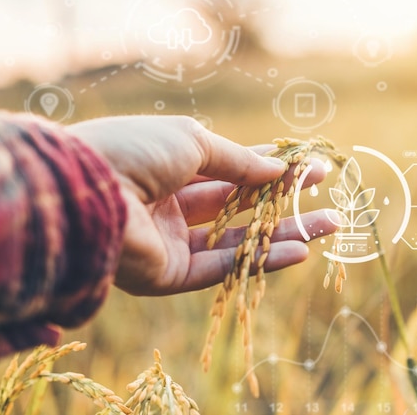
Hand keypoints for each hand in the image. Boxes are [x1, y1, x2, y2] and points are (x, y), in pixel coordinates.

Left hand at [68, 115, 335, 295]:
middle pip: (240, 205)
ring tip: (328, 226)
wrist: (86, 192)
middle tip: (329, 199)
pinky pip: (221, 267)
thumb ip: (239, 160)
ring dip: (283, 234)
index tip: (311, 167)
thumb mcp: (193, 141)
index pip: (232, 169)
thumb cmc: (135, 150)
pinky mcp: (167, 274)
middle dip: (285, 202)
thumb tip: (279, 168)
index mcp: (170, 165)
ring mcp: (169, 240)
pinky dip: (259, 259)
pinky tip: (298, 252)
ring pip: (236, 240)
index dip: (272, 169)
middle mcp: (170, 204)